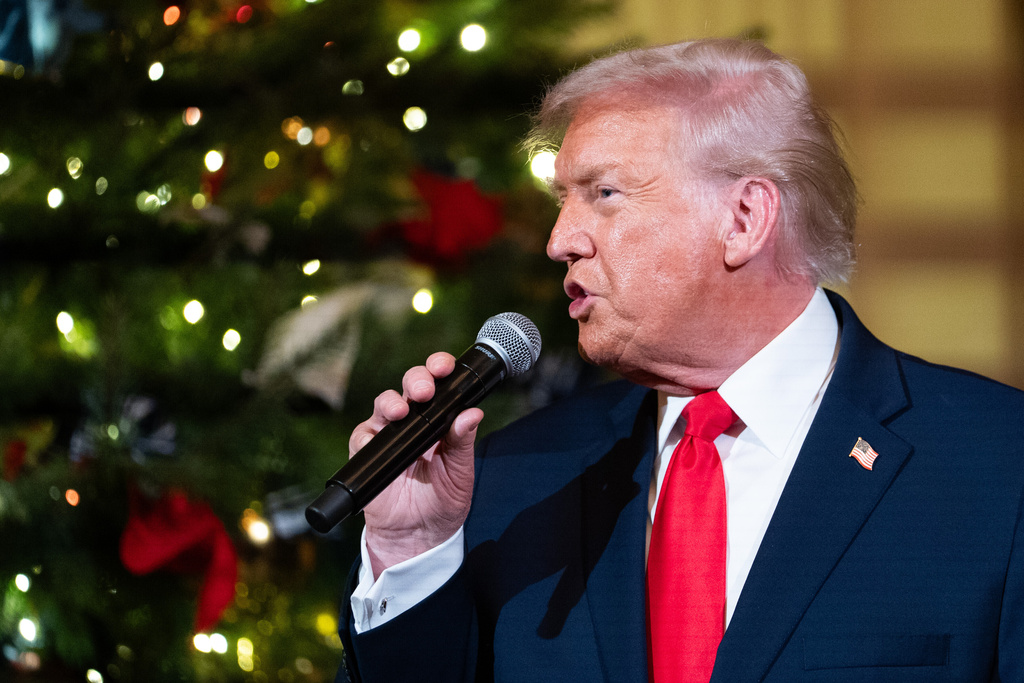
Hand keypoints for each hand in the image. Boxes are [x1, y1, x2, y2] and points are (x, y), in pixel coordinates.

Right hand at [352, 352, 481, 578]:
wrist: (419, 536)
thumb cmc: (442, 501)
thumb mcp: (460, 472)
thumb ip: (463, 442)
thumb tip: (473, 413)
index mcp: (438, 420)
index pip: (438, 385)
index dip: (438, 369)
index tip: (445, 366)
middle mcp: (412, 422)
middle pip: (410, 387)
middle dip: (417, 379)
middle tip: (425, 390)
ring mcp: (388, 435)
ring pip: (385, 404)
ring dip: (392, 401)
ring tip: (402, 410)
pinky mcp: (367, 453)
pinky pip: (363, 435)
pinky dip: (368, 432)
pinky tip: (378, 434)